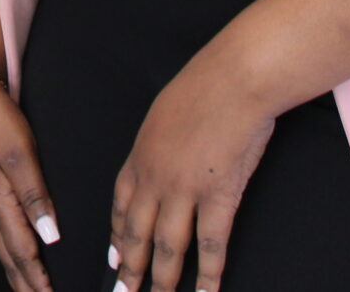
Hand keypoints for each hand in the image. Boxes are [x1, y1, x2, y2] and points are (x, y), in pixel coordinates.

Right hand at [0, 83, 58, 291]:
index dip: (38, 278)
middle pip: (10, 257)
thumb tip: (50, 236)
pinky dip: (13, 250)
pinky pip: (2, 230)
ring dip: (19, 270)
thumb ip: (35, 197)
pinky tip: (20, 249)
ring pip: (5, 246)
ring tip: (31, 287)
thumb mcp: (21, 156)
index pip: (23, 252)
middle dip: (26, 283)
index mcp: (0, 202)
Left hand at [107, 61, 277, 291]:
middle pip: (137, 232)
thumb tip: (163, 154)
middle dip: (130, 268)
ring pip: (168, 246)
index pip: (122, 205)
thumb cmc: (205, 86)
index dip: (119, 235)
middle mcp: (155, 177)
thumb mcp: (165, 113)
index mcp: (141, 155)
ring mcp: (184, 189)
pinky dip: (208, 274)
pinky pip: (211, 244)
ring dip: (162, 279)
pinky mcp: (218, 196)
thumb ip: (160, 141)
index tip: (116, 257)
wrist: (234, 78)